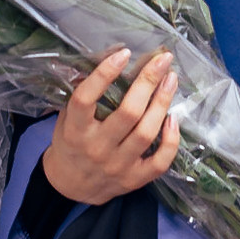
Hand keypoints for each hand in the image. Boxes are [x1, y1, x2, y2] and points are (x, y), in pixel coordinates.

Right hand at [43, 48, 179, 204]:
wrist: (70, 185)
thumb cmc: (70, 143)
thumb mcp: (66, 118)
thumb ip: (82, 93)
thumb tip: (106, 58)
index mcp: (76, 131)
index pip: (87, 98)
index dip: (105, 74)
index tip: (124, 53)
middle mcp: (97, 148)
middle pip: (128, 113)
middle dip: (148, 82)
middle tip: (162, 60)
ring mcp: (118, 166)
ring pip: (146, 133)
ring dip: (162, 103)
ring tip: (171, 80)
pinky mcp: (134, 180)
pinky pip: (159, 162)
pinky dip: (171, 140)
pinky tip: (173, 119)